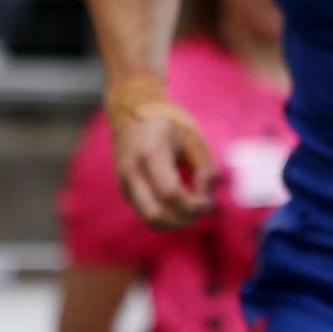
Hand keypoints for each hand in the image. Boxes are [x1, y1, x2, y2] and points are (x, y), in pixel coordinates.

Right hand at [110, 93, 213, 228]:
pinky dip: (169, 215)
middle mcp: (131, 172)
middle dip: (184, 219)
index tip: (208, 199)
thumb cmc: (167, 122)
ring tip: (193, 204)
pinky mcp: (126, 191)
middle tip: (200, 206)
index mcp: (149, 153)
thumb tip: (206, 203)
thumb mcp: (193, 137)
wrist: (130, 109)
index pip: (171, 193)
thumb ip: (204, 169)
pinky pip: (148, 214)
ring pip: (151, 220)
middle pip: (156, 216)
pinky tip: (181, 199)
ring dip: (177, 221)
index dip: (194, 204)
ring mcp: (124, 184)